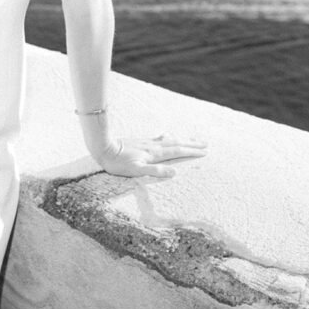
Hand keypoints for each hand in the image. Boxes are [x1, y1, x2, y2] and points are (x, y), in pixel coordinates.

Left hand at [89, 134, 207, 178]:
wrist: (103, 147)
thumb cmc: (118, 162)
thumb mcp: (136, 170)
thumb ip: (155, 171)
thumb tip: (174, 171)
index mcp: (154, 154)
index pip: (177, 152)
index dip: (191, 152)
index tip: (205, 152)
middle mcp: (153, 146)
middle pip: (176, 143)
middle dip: (191, 144)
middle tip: (206, 143)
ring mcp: (147, 142)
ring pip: (169, 139)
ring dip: (182, 140)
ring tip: (192, 139)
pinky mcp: (140, 141)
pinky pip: (160, 139)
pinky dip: (169, 138)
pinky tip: (167, 137)